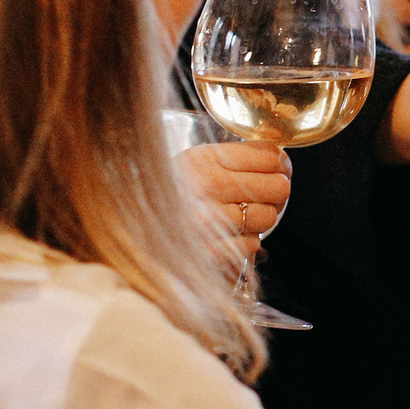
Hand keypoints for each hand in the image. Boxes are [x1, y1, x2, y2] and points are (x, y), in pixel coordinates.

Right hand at [172, 141, 291, 262]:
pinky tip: (227, 235)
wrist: (128, 227)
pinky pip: (253, 244)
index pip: (269, 156)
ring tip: (241, 215)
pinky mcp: (212, 252)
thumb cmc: (166, 193)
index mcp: (204, 160)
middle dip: (277, 192)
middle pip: (278, 188)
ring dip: (260, 218)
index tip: (280, 168)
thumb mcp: (192, 163)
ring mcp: (210, 222)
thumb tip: (278, 160)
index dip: (282, 164)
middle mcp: (208, 188)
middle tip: (267, 194)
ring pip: (268, 218)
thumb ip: (231, 158)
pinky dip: (245, 241)